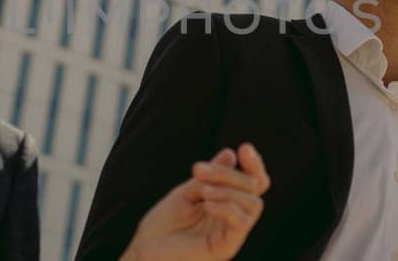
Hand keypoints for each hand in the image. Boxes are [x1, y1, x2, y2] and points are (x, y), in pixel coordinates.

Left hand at [121, 143, 270, 260]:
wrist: (143, 253)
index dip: (254, 165)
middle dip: (229, 174)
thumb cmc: (162, 227)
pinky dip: (226, 207)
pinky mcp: (225, 247)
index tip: (243, 148)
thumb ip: (209, 176)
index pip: (254, 184)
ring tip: (201, 191)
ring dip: (227, 190)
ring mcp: (231, 235)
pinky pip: (240, 223)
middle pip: (253, 189)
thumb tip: (231, 154)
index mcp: (226, 206)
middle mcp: (233, 220)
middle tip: (197, 170)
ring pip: (252, 204)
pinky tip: (206, 205)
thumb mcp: (186, 193)